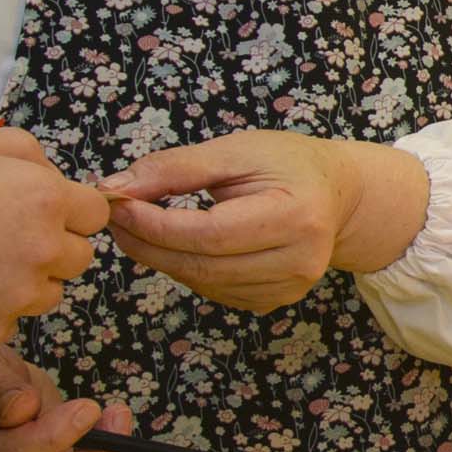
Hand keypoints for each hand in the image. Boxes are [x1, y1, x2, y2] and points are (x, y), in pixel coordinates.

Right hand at [0, 127, 110, 353]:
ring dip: (22, 282)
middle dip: (49, 247)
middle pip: (76, 257)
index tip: (42, 211)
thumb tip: (47, 169)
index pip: (94, 212)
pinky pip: (5, 322)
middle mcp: (42, 249)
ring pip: (45, 293)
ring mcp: (17, 295)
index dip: (67, 209)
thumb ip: (19, 150)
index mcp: (43, 197)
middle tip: (0, 237)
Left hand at [102, 130, 428, 313]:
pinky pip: (213, 291)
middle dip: (147, 243)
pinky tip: (177, 244)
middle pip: (202, 265)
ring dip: (160, 258)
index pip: (210, 234)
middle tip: (114, 218)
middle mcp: (300, 261)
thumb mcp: (234, 150)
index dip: (156, 224)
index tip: (117, 205)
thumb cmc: (286, 163)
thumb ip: (175, 169)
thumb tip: (115, 190)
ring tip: (137, 226)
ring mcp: (289, 288)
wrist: (337, 194)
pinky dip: (185, 269)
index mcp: (296, 217)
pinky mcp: (275, 301)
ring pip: (202, 283)